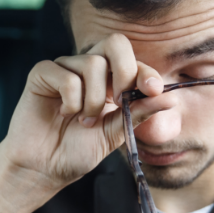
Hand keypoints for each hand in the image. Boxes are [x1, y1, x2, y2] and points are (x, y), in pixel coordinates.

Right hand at [0, 34, 176, 212]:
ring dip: (93, 100)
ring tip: (84, 120)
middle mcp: (87, 69)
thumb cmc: (76, 151)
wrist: (44, 168)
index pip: (133, 62)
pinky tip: (65, 113)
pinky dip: (72, 100)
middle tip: (118, 102)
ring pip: (92, 63)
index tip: (153, 91)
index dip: (145, 72)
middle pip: (115, 44)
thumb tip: (171, 98)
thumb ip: (137, 114)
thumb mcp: (114, 134)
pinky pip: (67, 76)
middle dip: (124, 72)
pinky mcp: (42, 74)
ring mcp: (65, 68)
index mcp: (109, 81)